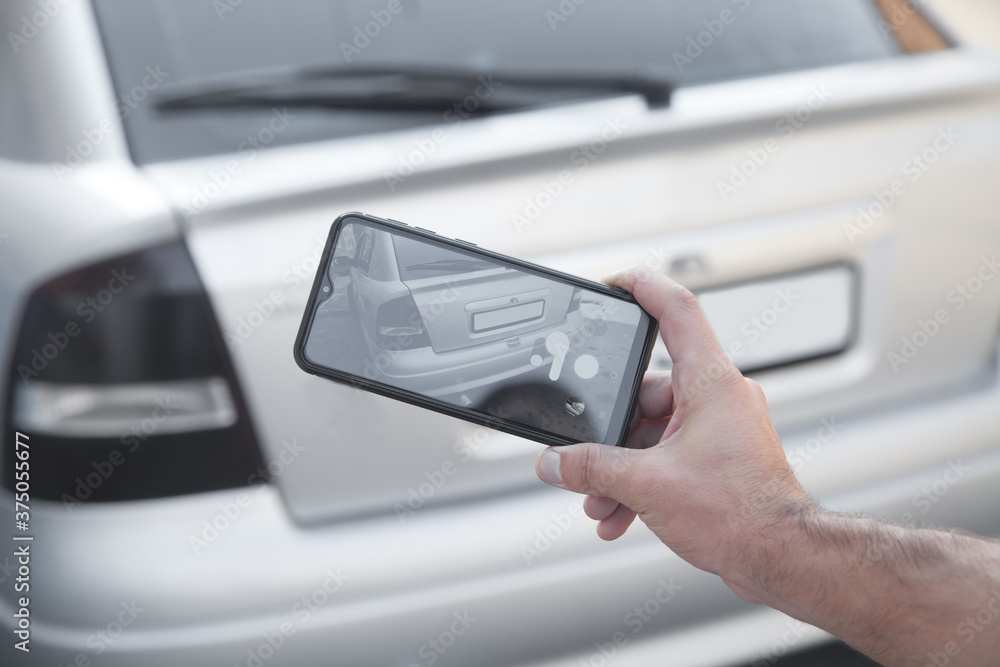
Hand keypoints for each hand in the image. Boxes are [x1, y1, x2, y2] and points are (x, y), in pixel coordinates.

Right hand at [534, 267, 812, 592]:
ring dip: (621, 466)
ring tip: (600, 500)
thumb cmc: (742, 514)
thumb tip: (555, 462)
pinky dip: (642, 479)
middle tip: (584, 456)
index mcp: (711, 381)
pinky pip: (668, 453)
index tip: (612, 284)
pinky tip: (620, 513)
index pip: (676, 309)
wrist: (781, 558)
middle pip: (646, 389)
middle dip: (610, 431)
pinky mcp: (721, 456)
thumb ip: (590, 468)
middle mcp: (720, 396)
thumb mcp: (647, 484)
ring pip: (653, 430)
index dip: (641, 287)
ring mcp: (722, 427)